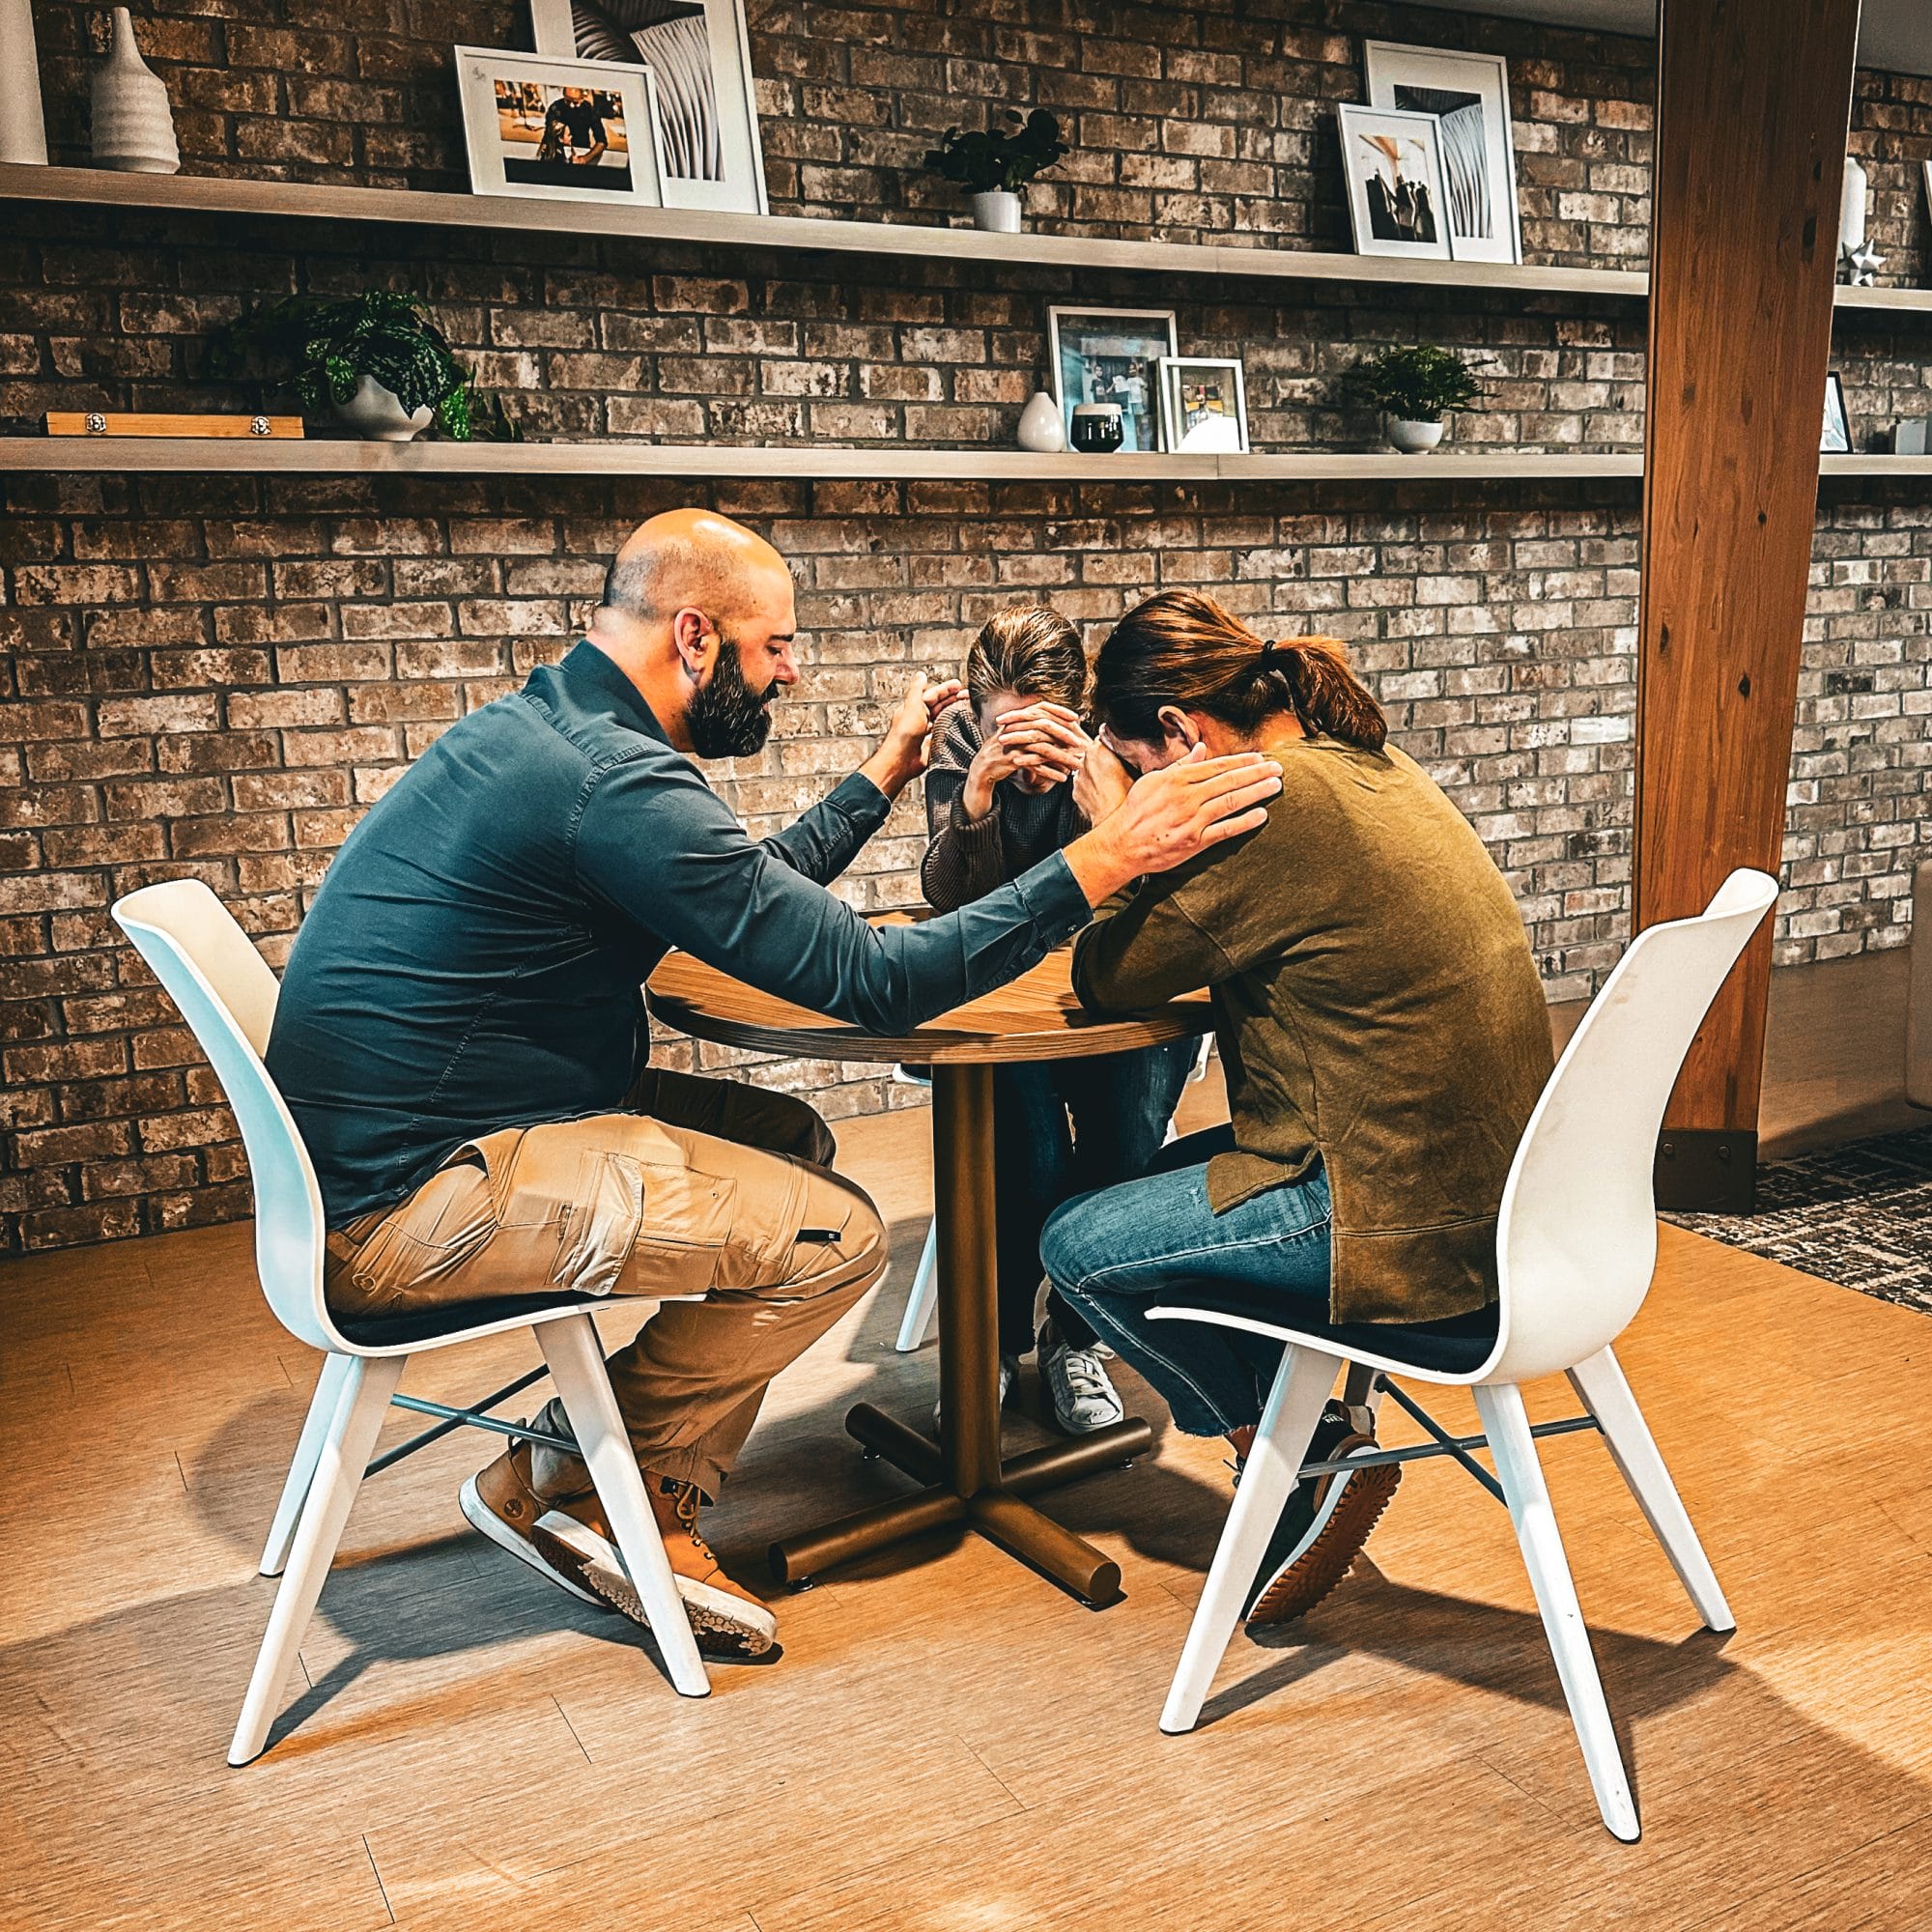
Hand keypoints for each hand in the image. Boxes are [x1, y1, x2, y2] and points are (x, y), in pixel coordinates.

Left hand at [860, 672, 966, 797]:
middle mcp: (920, 719)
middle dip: (952, 699)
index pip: (933, 695)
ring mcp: (926, 732)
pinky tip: (960, 725)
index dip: (946, 689)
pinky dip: (952, 727)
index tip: (958, 685)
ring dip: (953, 712)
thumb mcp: (912, 706)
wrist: (903, 759)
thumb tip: (920, 675)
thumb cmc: (905, 734)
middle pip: (939, 705)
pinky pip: (943, 732)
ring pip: (942, 718)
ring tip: (966, 707)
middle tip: (966, 695)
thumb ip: (917, 690)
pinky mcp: (931, 744)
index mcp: (915, 708)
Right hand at [962, 701, 1086, 818]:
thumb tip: (1059, 726)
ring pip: (1043, 747)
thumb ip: (1035, 729)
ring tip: (1075, 766)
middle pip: (1045, 726)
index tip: (1076, 718)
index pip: (1041, 707)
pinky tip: (1062, 778)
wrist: (983, 768)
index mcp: (1018, 719)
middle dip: (1065, 735)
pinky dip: (1050, 772)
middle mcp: (1015, 727)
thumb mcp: (1019, 736)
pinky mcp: (1011, 759)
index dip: (1059, 711)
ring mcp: (1012, 743)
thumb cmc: (1005, 752)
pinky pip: (1035, 765)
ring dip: (1062, 757)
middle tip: (1079, 745)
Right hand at [1061, 744, 1280, 907]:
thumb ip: (1179, 766)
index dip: (1242, 761)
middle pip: (1230, 781)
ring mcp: (1192, 819)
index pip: (1217, 766)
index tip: (1260, 758)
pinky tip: (1262, 815)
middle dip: (1257, 773)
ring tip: (1276, 786)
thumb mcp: (1153, 781)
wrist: (1122, 845)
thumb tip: (1200, 749)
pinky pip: (1225, 830)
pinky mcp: (1195, 842)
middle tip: (1278, 769)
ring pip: (1232, 802)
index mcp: (1178, 779)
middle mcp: (1187, 796)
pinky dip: (1245, 822)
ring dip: (1257, 792)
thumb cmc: (1136, 811)